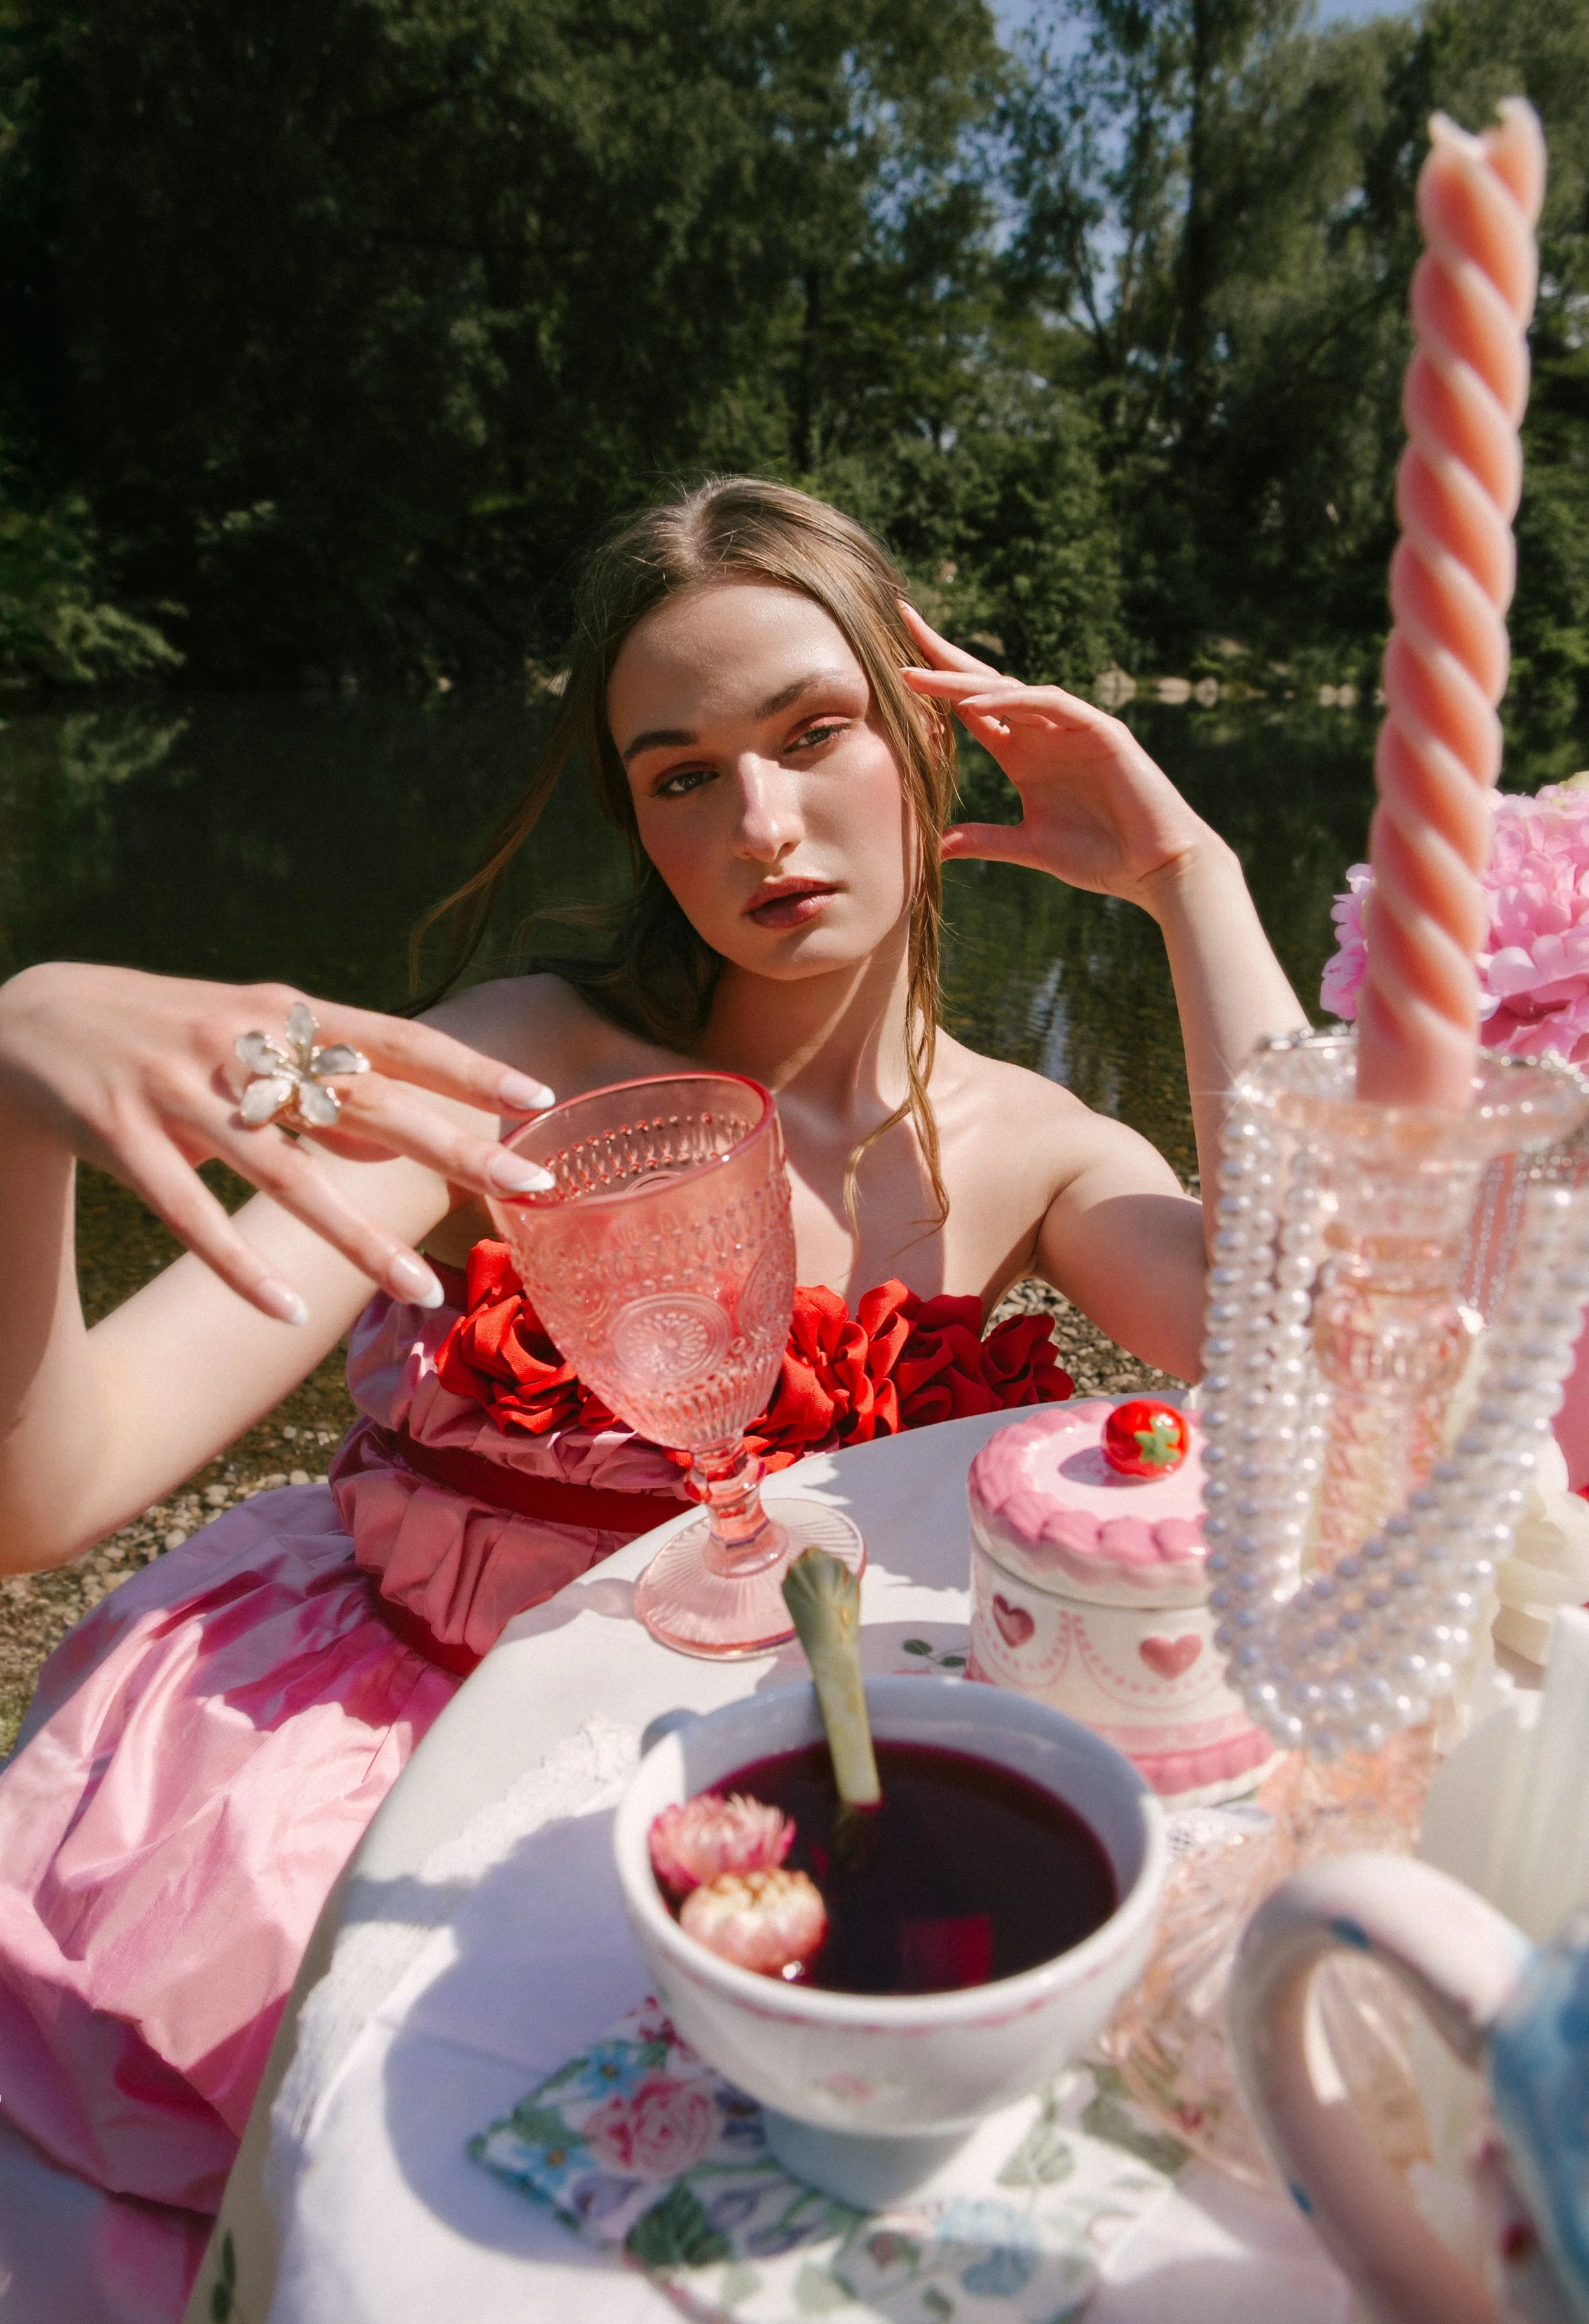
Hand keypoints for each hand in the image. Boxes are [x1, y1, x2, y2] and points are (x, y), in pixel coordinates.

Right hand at [0, 963, 554, 1321]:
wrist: (32, 1021)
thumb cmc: (169, 1038)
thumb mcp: (251, 1041)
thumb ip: (327, 1086)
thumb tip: (409, 1135)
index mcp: (280, 1014)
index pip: (394, 1039)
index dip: (467, 1068)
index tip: (540, 1098)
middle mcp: (240, 1046)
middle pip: (363, 1104)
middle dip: (451, 1147)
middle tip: (530, 1187)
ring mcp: (180, 1091)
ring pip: (285, 1175)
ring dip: (356, 1237)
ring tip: (421, 1292)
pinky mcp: (122, 1136)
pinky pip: (191, 1214)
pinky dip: (240, 1265)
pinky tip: (285, 1311)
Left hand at [899, 604, 1216, 909]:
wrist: (1156, 868)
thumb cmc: (1101, 856)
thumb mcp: (1030, 846)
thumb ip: (986, 840)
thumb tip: (938, 848)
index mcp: (1024, 754)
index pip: (970, 708)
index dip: (934, 685)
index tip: (893, 665)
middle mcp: (1043, 732)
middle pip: (984, 683)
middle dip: (943, 655)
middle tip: (902, 620)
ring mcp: (1071, 726)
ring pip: (1009, 688)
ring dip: (962, 680)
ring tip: (916, 673)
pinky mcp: (1098, 729)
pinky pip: (1046, 704)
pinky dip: (1009, 701)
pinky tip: (972, 705)